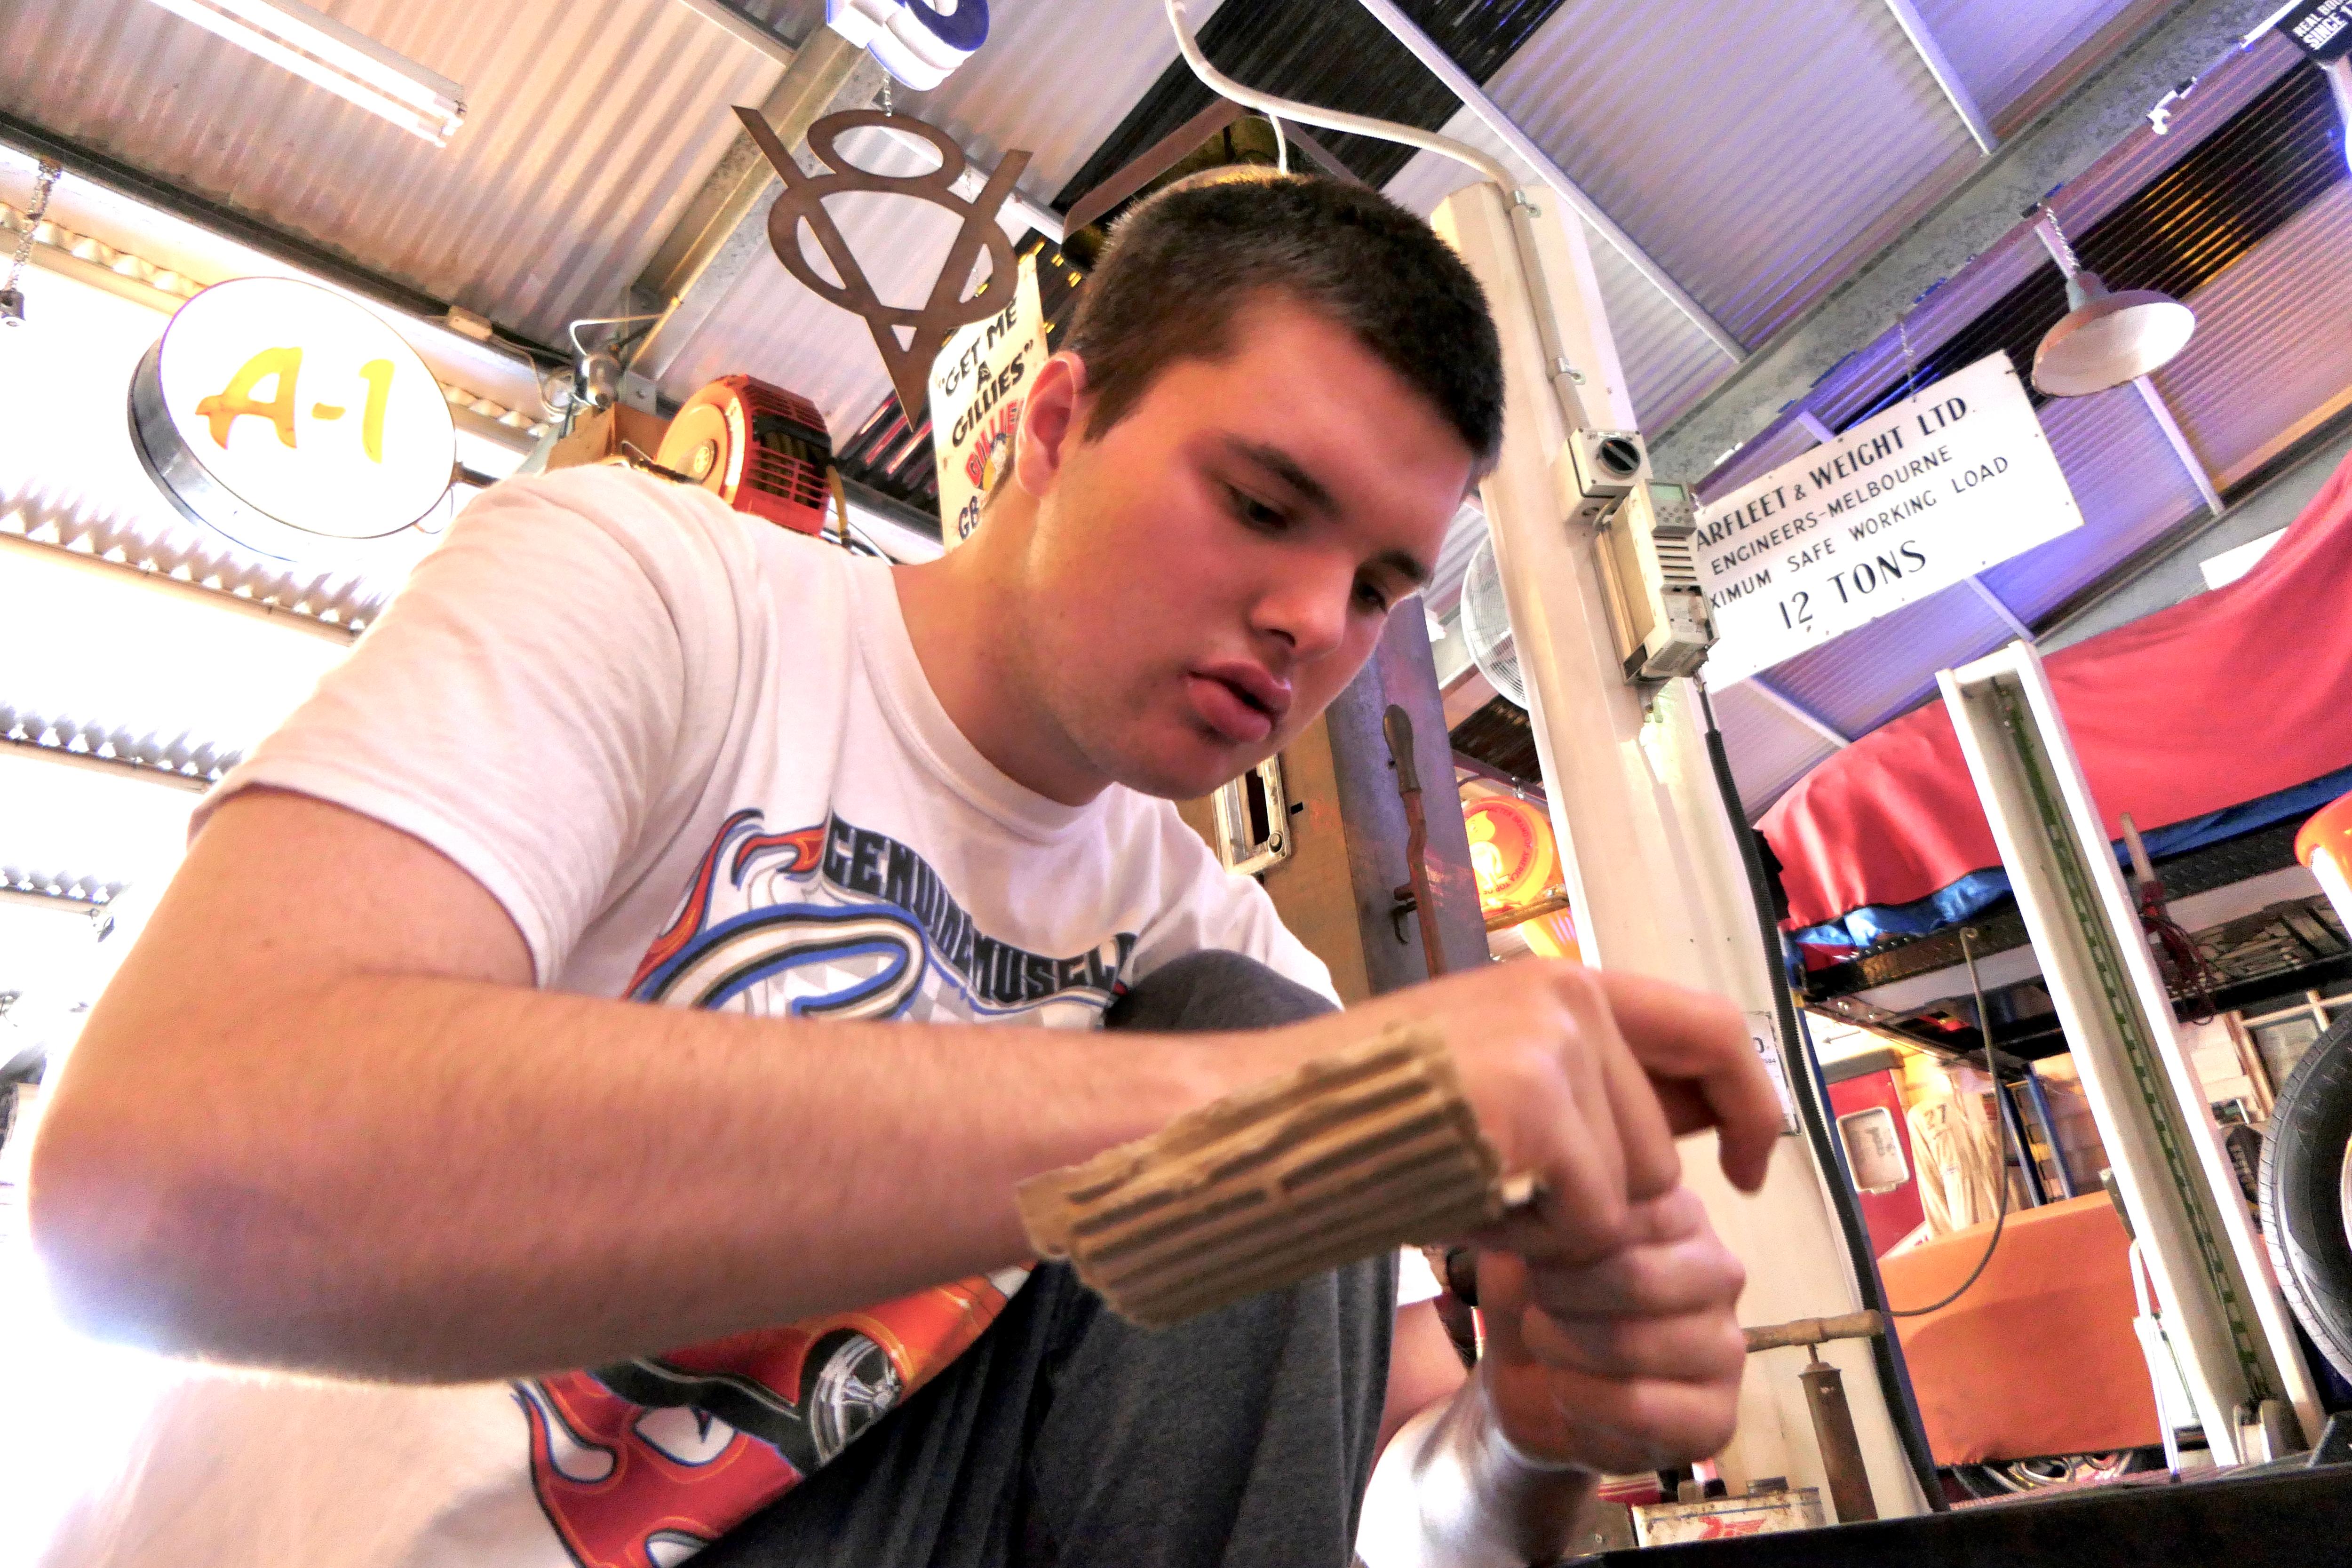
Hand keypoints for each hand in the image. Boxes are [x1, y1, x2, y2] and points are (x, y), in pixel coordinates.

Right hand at [1293, 960, 1779, 1264]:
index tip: (1753, 1170)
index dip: (1752, 1105)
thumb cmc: (1367, 1114)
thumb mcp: (1496, 1072)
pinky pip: (1590, 1224)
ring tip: (1474, 1184)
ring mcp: (1552, 1047)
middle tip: (1497, 1185)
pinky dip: (1532, 1242)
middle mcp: (1568, 998)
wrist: (1267, 1119)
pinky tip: (1467, 1202)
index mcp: (1562, 984)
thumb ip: (1592, 1086)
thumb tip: (1704, 1123)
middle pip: (1660, 1156)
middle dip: (1594, 1202)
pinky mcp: (1535, 1106)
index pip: (1710, 1030)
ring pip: (1632, 1197)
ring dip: (1559, 1225)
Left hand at [1476, 1188, 1747, 1474]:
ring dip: (1562, 1351)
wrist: (1536, 1392)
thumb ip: (1528, 1228)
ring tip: (1545, 1346)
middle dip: (1560, 1297)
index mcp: (1678, 1214)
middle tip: (1532, 1308)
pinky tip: (1566, 1391)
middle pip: (1637, 1278)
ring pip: (1633, 1345)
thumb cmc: (1539, 1304)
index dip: (1559, 1241)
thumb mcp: (1516, 1253)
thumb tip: (1531, 1212)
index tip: (1528, 1258)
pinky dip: (1581, 1402)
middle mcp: (1718, 1273)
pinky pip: (1639, 1409)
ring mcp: (1725, 1347)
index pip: (1626, 1212)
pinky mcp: (1716, 1417)